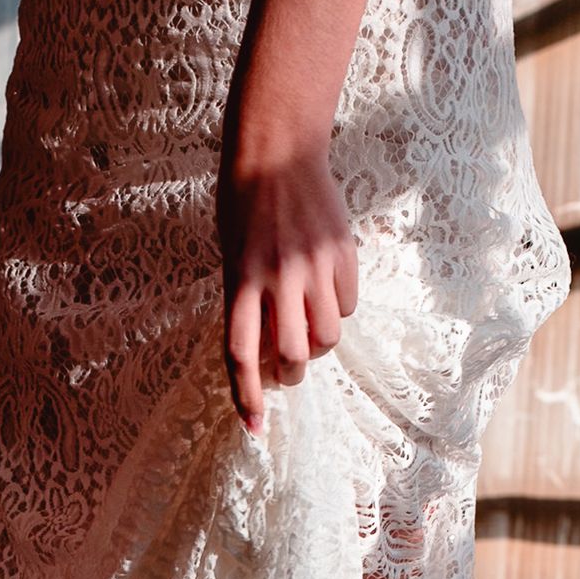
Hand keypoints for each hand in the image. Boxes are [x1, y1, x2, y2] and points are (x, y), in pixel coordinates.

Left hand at [216, 133, 358, 434]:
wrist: (277, 149)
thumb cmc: (244, 207)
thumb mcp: (232, 258)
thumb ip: (245, 305)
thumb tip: (266, 359)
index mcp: (240, 279)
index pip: (240, 354)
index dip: (246, 397)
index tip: (254, 428)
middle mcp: (278, 275)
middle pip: (291, 356)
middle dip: (290, 375)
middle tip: (287, 373)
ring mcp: (314, 264)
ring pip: (326, 337)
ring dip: (317, 347)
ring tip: (308, 332)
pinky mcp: (342, 252)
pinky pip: (347, 306)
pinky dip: (337, 312)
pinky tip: (326, 294)